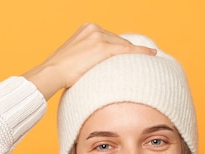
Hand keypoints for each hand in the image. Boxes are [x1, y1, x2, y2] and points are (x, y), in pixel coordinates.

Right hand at [22, 23, 156, 99]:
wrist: (52, 73)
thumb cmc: (61, 73)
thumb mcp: (75, 58)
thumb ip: (88, 56)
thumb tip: (95, 68)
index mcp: (86, 29)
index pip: (109, 38)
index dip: (119, 49)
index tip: (128, 53)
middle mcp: (93, 29)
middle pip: (118, 41)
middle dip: (126, 52)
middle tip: (138, 61)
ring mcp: (98, 37)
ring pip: (123, 46)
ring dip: (132, 55)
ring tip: (147, 59)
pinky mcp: (103, 47)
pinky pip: (127, 50)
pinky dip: (141, 53)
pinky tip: (152, 54)